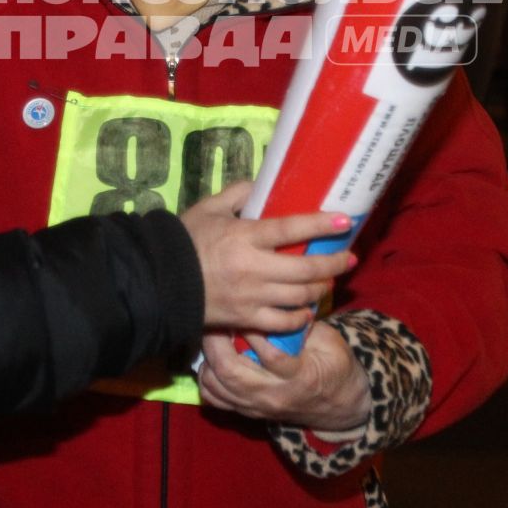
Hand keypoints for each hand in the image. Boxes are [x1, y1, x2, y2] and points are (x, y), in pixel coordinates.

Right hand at [179, 182, 351, 331]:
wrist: (158, 282)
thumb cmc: (184, 241)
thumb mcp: (208, 209)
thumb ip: (236, 194)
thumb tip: (260, 184)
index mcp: (245, 236)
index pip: (291, 228)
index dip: (321, 224)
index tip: (345, 221)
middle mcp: (254, 268)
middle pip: (306, 268)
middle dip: (334, 263)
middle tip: (349, 258)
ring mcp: (252, 297)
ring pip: (300, 297)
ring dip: (321, 289)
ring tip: (329, 282)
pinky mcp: (246, 319)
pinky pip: (282, 324)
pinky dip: (300, 318)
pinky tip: (306, 311)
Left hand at [196, 324, 370, 432]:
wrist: (339, 405)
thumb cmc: (334, 365)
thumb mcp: (330, 342)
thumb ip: (305, 326)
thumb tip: (282, 302)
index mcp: (301, 376)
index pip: (272, 357)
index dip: (254, 332)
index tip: (247, 311)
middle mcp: (275, 395)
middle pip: (232, 373)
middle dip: (216, 342)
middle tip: (216, 320)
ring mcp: (258, 406)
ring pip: (218, 386)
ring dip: (209, 358)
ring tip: (212, 336)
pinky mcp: (248, 412)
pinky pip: (215, 399)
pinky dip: (207, 379)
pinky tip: (212, 360)